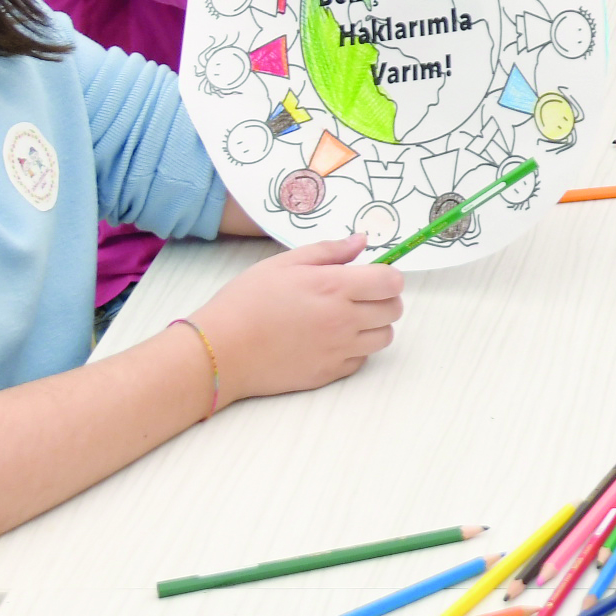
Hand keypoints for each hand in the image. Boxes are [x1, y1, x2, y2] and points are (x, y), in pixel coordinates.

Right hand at [193, 238, 400, 399]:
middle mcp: (344, 320)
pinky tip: (331, 340)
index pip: (392, 282)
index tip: (372, 275)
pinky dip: (355, 349)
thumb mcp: (284, 263)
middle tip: (359, 294)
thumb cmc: (247, 301)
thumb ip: (328, 251)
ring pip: (384, 338)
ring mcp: (339, 350)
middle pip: (394, 310)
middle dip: (384, 299)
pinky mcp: (329, 374)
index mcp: (335, 287)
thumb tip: (361, 241)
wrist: (222, 351)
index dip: (388, 276)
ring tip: (347, 318)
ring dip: (374, 325)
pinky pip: (361, 360)